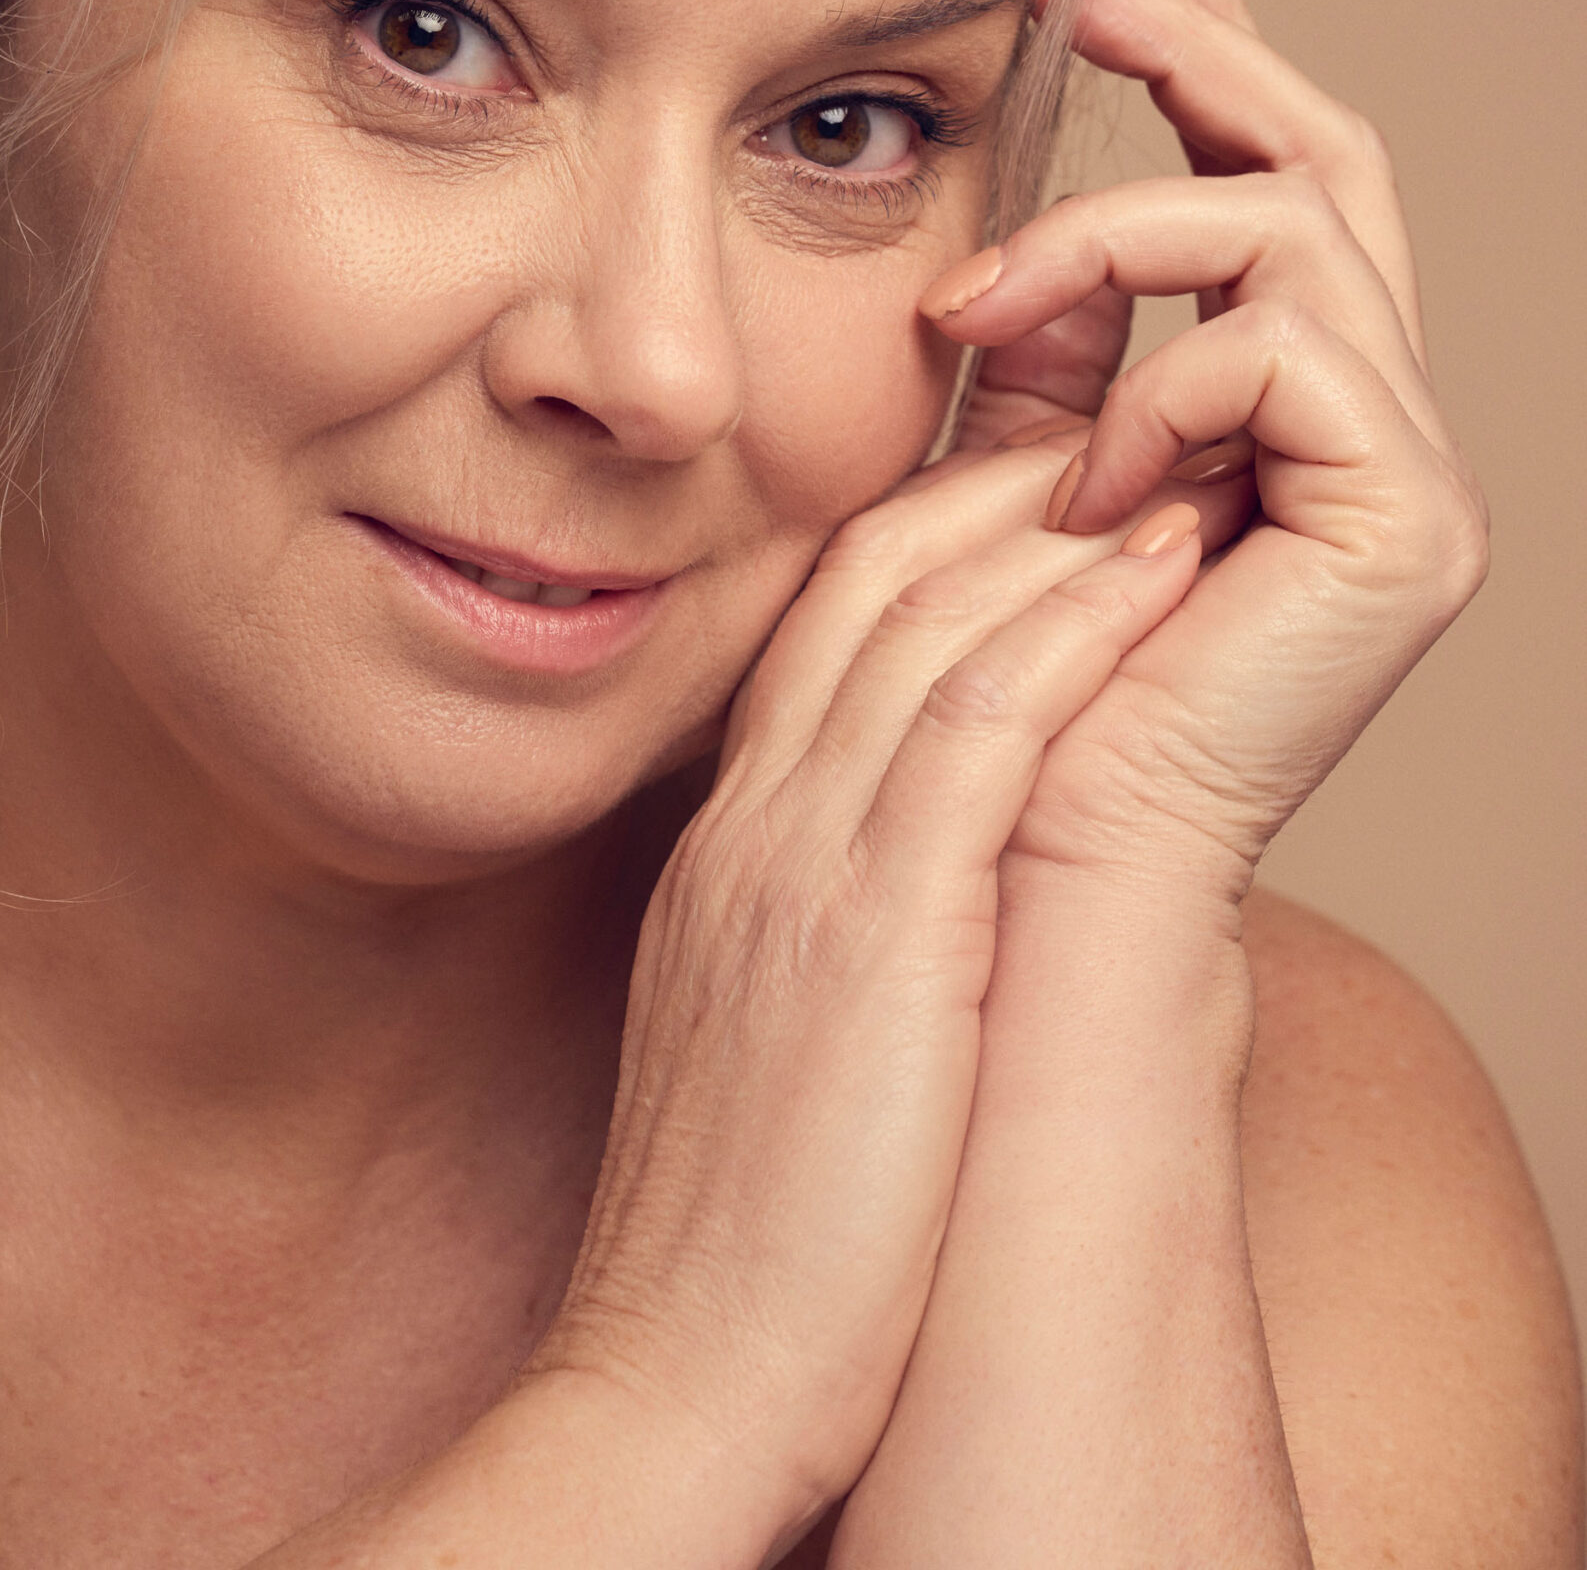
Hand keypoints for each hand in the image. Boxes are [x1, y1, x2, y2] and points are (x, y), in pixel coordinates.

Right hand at [531, 436, 1232, 1541]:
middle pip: (865, 587)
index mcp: (727, 856)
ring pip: (922, 623)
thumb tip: (906, 912)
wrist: (671, 1383)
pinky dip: (1068, 628)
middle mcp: (754, 830)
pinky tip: (1147, 571)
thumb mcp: (757, 1050)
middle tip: (1096, 437)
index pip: (818, 636)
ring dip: (1048, 527)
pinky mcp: (874, 929)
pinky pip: (977, 725)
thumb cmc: (743, 1245)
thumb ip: (809, 944)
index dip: (924, 542)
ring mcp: (802, 867)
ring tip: (1150, 466)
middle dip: (987, 490)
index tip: (1020, 499)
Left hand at [920, 0, 1488, 900]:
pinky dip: (1162, 383)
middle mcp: (1369, 419)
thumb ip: (1054, 339)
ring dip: (1117, 235)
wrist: (1025, 862)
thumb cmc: (999, 677)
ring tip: (978, 308)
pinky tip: (1081, 482)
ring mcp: (1405, 473)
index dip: (1212, 32)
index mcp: (1282, 394)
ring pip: (1301, 225)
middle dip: (1204, 42)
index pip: (1266, 174)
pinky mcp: (1409, 529)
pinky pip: (1289, 353)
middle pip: (1323, 159)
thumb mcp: (1014, 450)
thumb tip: (1021, 227)